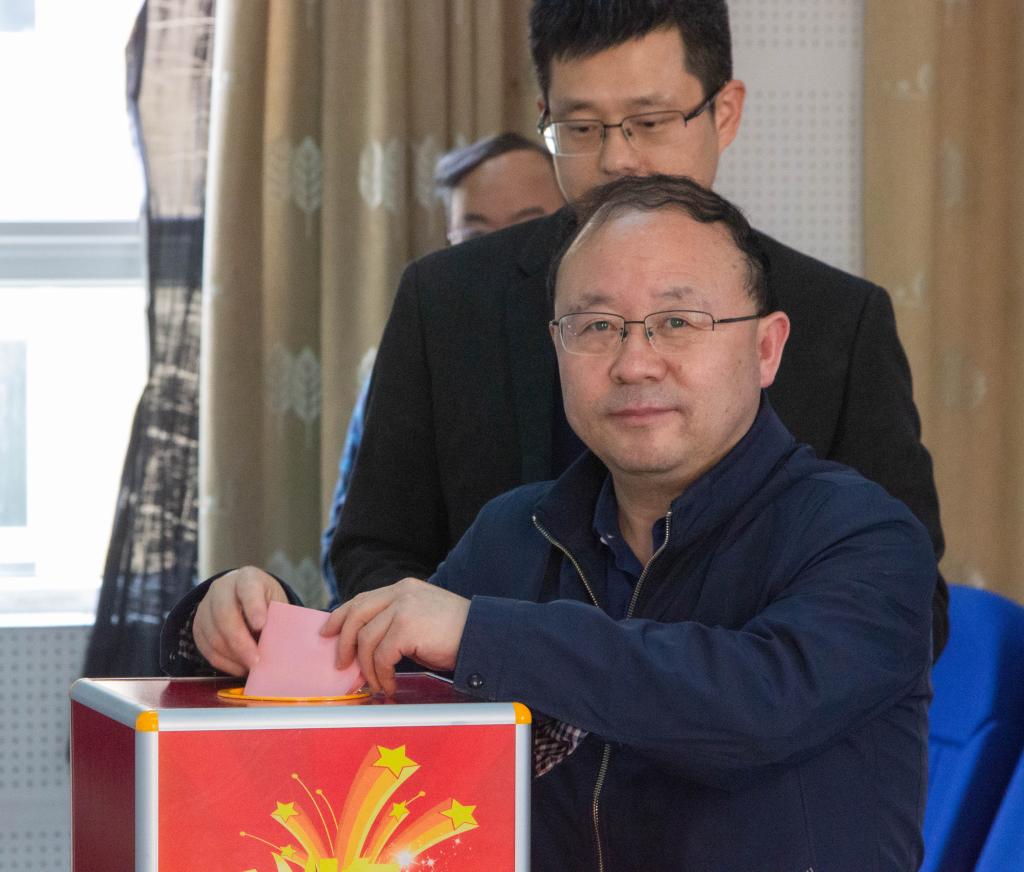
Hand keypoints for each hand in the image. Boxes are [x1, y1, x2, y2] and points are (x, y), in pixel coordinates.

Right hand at [193, 566, 288, 675]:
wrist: (243, 597)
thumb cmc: (266, 602)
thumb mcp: (278, 603)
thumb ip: (280, 620)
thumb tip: (286, 646)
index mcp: (247, 578)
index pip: (248, 589)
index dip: (253, 607)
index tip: (261, 626)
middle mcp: (222, 589)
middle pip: (225, 615)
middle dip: (241, 642)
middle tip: (256, 661)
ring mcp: (206, 607)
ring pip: (213, 636)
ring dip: (233, 656)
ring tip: (251, 667)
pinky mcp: (198, 626)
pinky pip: (206, 649)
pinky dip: (224, 663)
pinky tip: (240, 668)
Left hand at [321, 577, 469, 695]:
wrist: (483, 636)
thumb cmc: (455, 634)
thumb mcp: (421, 618)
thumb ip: (395, 621)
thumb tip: (365, 644)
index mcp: (403, 588)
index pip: (362, 599)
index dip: (341, 616)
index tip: (327, 632)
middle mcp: (401, 593)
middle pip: (356, 615)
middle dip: (343, 642)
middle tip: (341, 664)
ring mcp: (403, 608)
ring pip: (367, 640)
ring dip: (368, 668)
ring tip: (376, 683)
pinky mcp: (407, 627)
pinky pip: (382, 656)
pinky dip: (382, 675)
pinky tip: (390, 685)